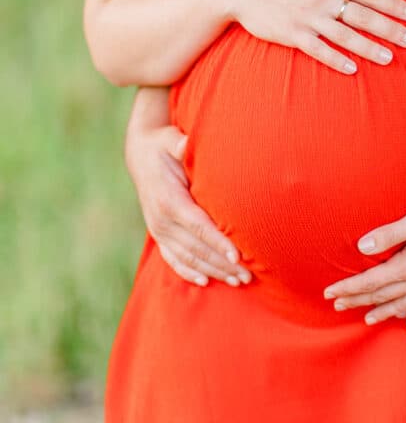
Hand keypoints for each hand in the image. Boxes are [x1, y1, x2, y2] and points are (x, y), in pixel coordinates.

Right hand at [125, 118, 251, 287]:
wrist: (140, 155)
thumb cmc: (164, 146)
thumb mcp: (171, 140)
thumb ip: (181, 146)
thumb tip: (187, 143)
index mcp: (169, 200)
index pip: (198, 226)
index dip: (218, 242)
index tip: (238, 255)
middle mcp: (162, 220)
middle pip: (197, 248)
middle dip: (223, 264)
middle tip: (248, 276)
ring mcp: (159, 230)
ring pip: (188, 258)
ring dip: (213, 271)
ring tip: (236, 281)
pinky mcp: (158, 234)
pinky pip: (172, 259)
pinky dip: (188, 272)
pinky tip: (204, 282)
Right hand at [221, 0, 405, 74]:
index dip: (393, 4)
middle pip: (363, 15)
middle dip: (390, 28)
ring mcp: (308, 17)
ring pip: (345, 35)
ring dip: (369, 48)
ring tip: (389, 58)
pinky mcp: (292, 34)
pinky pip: (319, 50)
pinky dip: (336, 59)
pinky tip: (353, 69)